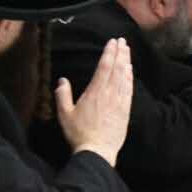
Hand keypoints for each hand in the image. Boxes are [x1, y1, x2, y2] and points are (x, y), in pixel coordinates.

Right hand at [54, 37, 132, 165]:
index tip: (112, 42)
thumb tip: (62, 80)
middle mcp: (109, 94)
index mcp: (94, 92)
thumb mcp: (64, 115)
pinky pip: (129, 89)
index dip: (109, 53)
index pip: (104, 67)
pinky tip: (130, 70)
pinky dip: (130, 77)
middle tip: (122, 41)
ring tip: (127, 50)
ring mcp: (119, 101)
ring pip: (125, 77)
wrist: (98, 151)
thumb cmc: (79, 134)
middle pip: (117, 68)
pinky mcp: (126, 109)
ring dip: (126, 62)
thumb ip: (63, 95)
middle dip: (120, 53)